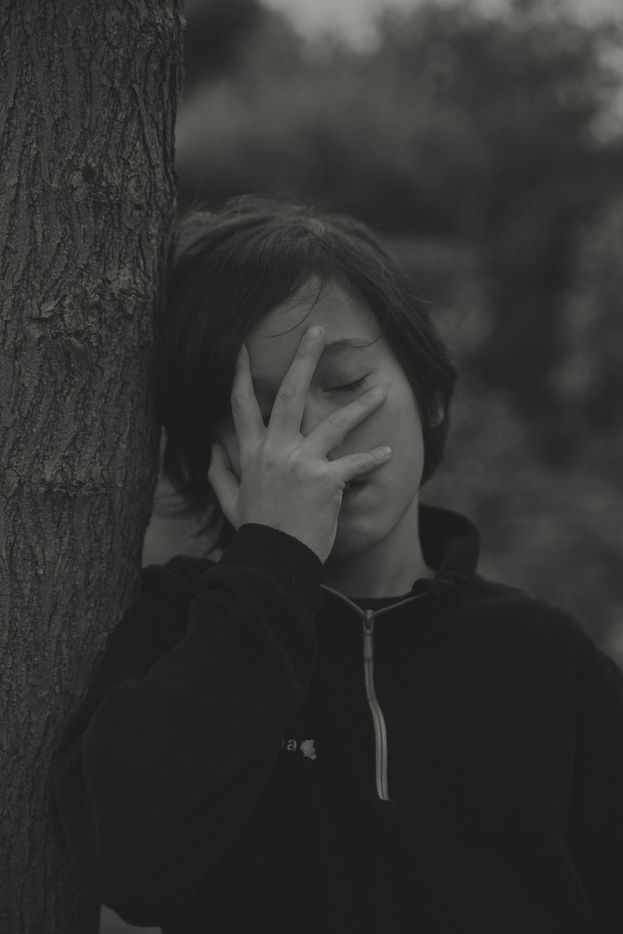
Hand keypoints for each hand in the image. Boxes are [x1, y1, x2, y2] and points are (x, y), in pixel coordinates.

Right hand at [207, 326, 390, 563]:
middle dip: (304, 358)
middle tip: (318, 329)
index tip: (241, 347)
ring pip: (334, 422)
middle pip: (289, 393)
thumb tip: (211, 448)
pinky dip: (372, 457)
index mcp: (251, 452)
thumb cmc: (255, 532)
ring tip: (382, 391)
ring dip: (360, 406)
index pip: (241, 405)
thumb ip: (219, 471)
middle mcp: (275, 450)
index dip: (240, 374)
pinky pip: (354, 463)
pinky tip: (387, 452)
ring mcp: (301, 462)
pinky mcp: (326, 480)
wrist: (272, 561)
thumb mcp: (230, 501)